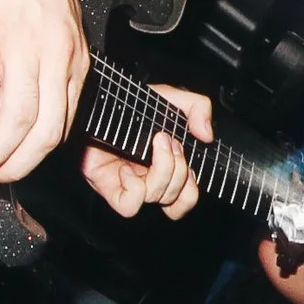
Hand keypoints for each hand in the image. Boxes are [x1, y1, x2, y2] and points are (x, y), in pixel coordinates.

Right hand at [0, 0, 89, 184]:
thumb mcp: (58, 24)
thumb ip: (49, 62)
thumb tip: (29, 98)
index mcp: (72, 57)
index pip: (64, 123)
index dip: (37, 154)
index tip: (15, 163)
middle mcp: (54, 57)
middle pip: (44, 133)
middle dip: (17, 165)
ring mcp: (22, 47)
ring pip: (16, 121)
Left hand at [80, 85, 215, 219]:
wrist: (96, 102)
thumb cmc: (127, 103)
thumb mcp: (169, 98)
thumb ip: (197, 107)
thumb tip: (207, 135)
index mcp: (166, 166)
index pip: (187, 196)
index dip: (192, 184)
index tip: (185, 153)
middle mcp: (150, 179)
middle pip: (179, 198)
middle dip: (179, 169)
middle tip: (167, 141)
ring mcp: (132, 185)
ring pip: (158, 198)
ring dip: (162, 170)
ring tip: (153, 144)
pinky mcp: (110, 189)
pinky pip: (130, 205)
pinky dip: (134, 187)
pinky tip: (127, 168)